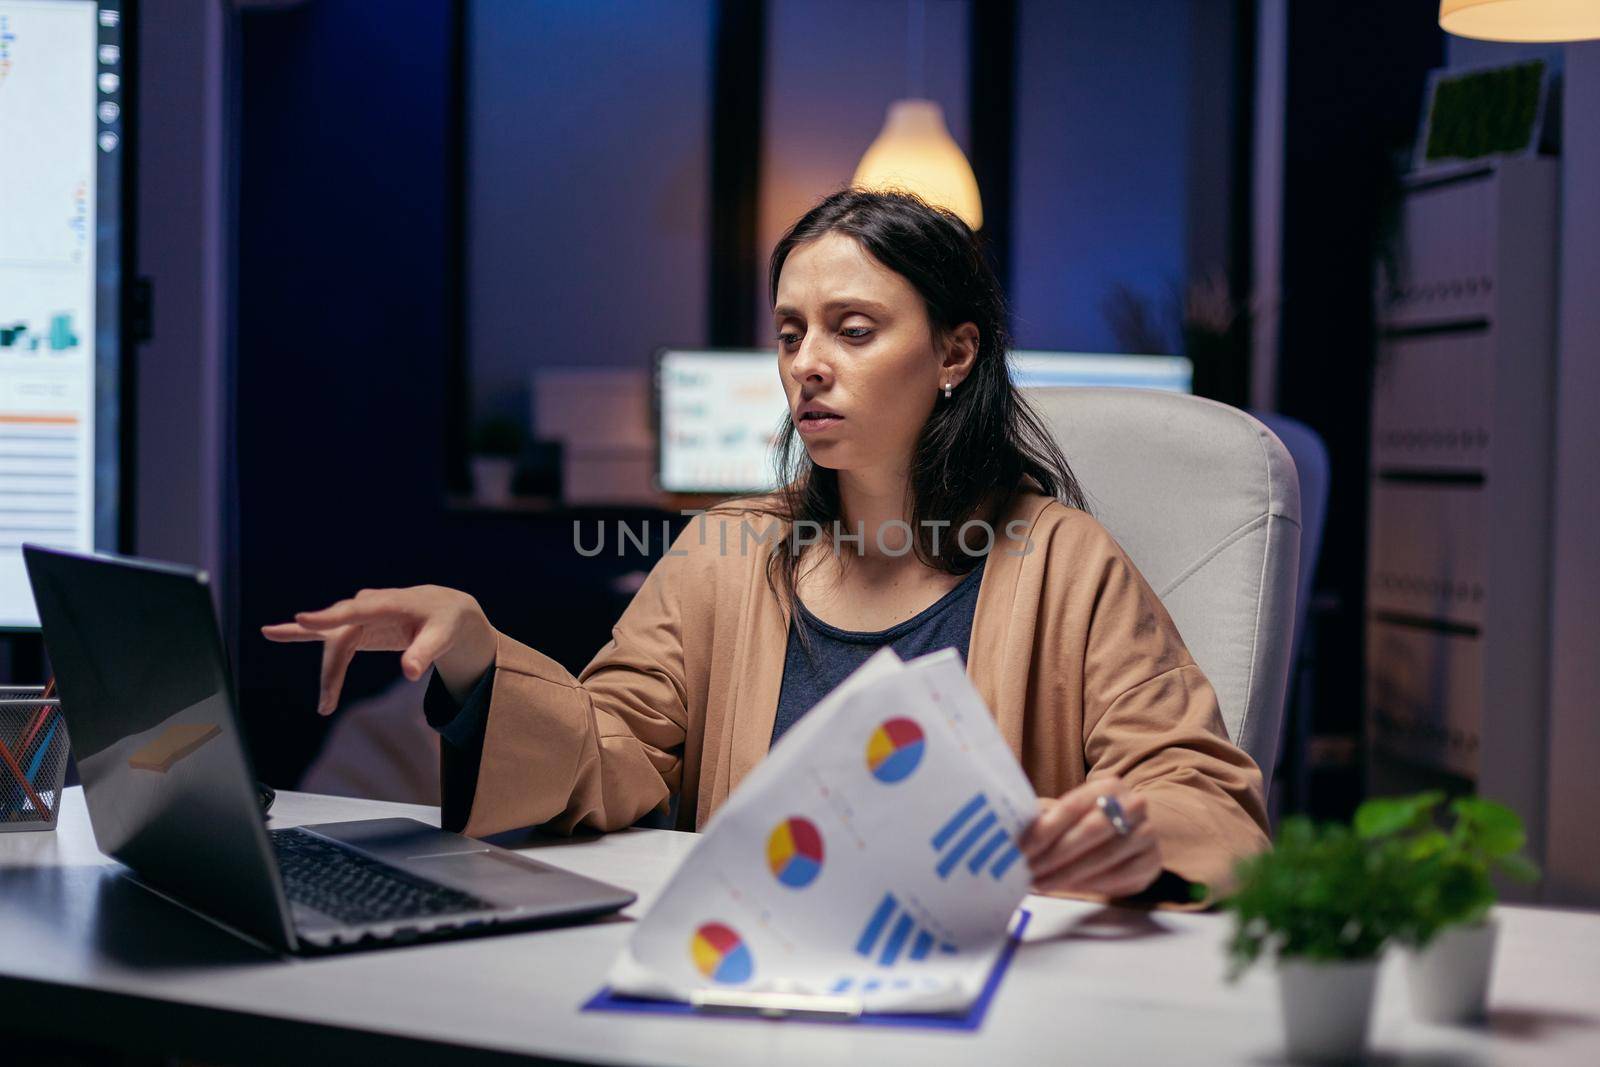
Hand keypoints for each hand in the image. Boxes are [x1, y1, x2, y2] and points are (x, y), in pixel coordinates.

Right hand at [261, 586, 496, 714]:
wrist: (445, 610)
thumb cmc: (445, 622)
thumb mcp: (442, 637)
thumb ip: (425, 653)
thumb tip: (411, 673)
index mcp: (389, 604)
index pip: (356, 611)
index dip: (330, 617)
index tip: (303, 619)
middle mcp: (368, 606)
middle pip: (340, 638)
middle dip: (332, 672)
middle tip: (327, 706)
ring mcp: (358, 614)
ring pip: (332, 642)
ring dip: (328, 674)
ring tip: (324, 705)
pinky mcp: (356, 625)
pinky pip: (327, 634)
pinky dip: (300, 634)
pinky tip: (271, 632)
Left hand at [1019, 776, 1162, 898]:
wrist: (1130, 832)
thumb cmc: (1086, 821)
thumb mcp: (1066, 813)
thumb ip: (1043, 816)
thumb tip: (1007, 826)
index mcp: (1108, 786)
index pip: (1072, 806)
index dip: (1044, 829)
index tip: (1021, 848)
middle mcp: (1133, 805)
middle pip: (1090, 831)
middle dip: (1055, 854)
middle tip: (1029, 871)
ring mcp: (1147, 833)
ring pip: (1105, 857)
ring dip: (1068, 874)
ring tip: (1041, 883)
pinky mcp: (1152, 861)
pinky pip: (1121, 877)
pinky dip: (1092, 884)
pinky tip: (1068, 888)